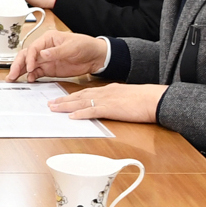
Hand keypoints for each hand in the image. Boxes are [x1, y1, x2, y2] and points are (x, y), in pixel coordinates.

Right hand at [8, 30, 109, 82]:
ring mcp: (46, 60)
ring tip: (12, 79)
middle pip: (26, 56)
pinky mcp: (49, 69)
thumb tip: (42, 54)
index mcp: (48, 39)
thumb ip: (56, 51)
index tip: (30, 67)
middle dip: (17, 65)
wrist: (95, 57)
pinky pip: (36, 73)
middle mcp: (44, 49)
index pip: (33, 48)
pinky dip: (30, 76)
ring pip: (28, 65)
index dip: (29, 58)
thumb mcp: (72, 47)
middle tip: (12, 75)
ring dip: (20, 72)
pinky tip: (28, 81)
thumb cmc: (85, 46)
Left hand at [45, 83, 165, 124]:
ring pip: (82, 101)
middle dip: (63, 100)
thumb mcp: (127, 96)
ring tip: (53, 108)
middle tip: (50, 103)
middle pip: (79, 95)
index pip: (86, 92)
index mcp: (108, 90)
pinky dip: (81, 113)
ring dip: (66, 105)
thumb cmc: (145, 99)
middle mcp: (104, 92)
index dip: (72, 96)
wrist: (155, 99)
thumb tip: (109, 105)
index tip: (61, 98)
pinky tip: (72, 116)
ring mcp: (107, 100)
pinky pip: (93, 111)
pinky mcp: (111, 109)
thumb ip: (116, 99)